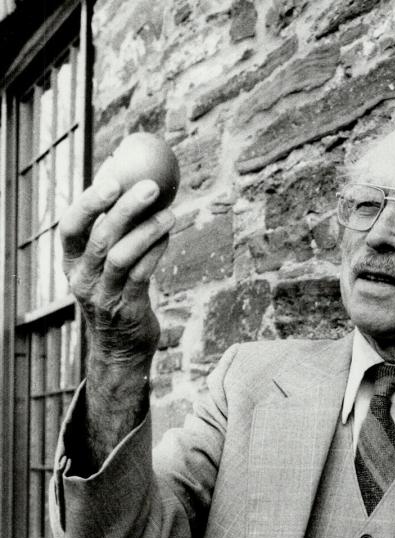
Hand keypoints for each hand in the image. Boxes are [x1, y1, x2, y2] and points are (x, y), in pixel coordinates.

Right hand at [59, 165, 174, 365]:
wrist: (120, 350)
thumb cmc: (114, 294)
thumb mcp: (101, 266)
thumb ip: (109, 230)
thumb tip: (124, 175)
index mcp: (71, 263)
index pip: (70, 226)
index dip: (88, 201)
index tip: (112, 177)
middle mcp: (82, 279)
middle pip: (100, 236)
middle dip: (127, 207)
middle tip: (152, 186)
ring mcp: (103, 296)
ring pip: (123, 255)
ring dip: (149, 230)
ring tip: (170, 213)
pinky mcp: (126, 310)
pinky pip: (143, 274)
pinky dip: (156, 251)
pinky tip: (168, 236)